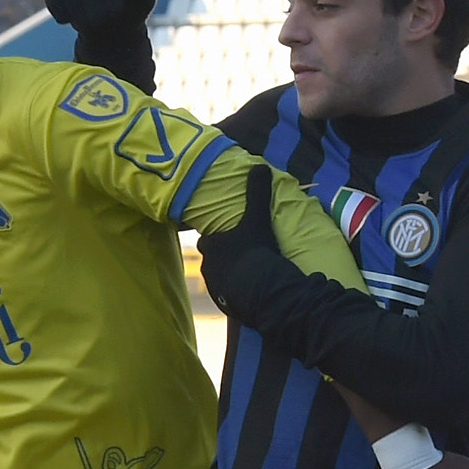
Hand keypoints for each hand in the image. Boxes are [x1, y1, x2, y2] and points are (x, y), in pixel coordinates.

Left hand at [193, 194, 286, 316]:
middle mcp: (207, 266)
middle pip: (213, 259)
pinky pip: (229, 295)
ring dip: (231, 275)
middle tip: (242, 255)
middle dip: (224, 257)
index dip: (219, 237)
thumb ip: (257, 192)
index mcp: (211, 245)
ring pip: (220, 277)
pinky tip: (250, 291)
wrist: (260, 290)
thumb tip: (260, 165)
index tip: (232, 237)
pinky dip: (237, 293)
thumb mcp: (257, 218)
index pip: (209, 238)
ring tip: (249, 274)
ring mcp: (214, 286)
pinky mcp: (224, 303)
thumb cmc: (255, 250)